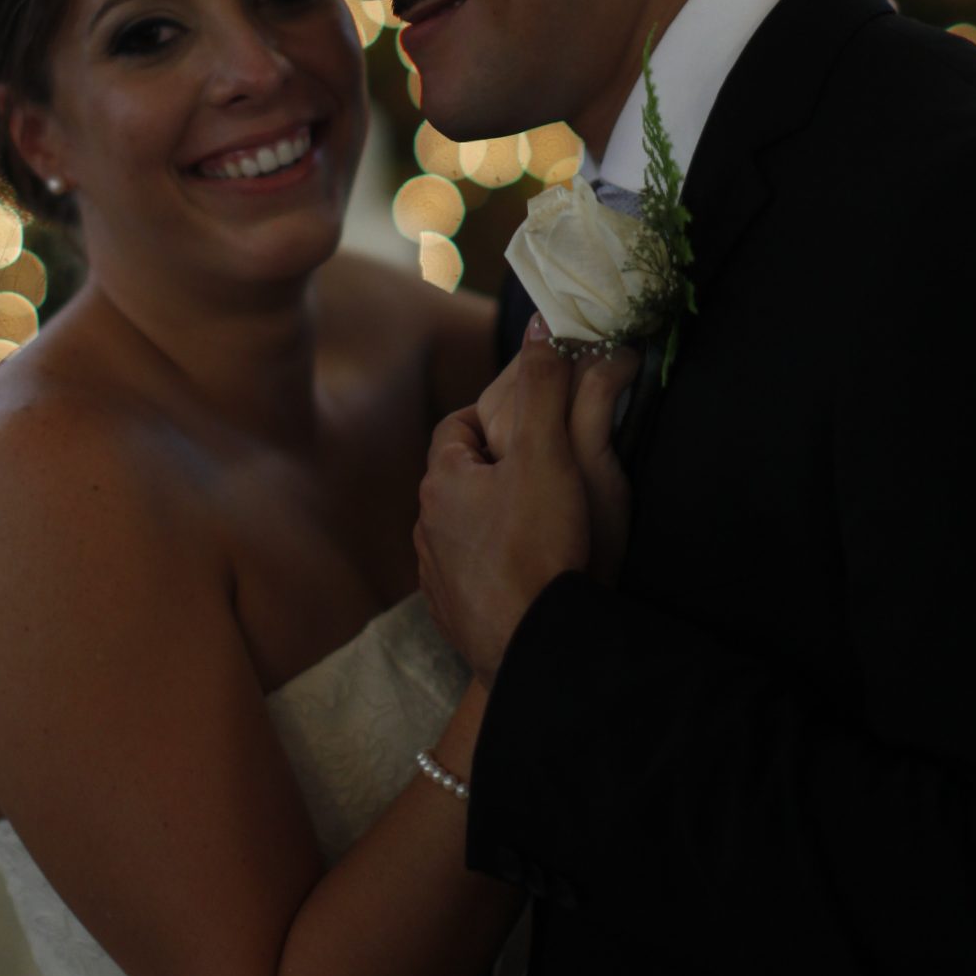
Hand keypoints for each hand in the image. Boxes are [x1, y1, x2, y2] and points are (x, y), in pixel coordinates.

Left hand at [415, 329, 636, 685]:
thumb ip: (545, 386)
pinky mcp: (454, 616)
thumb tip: (542, 326)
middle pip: (461, 479)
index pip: (457, 427)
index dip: (495, 419)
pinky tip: (530, 574)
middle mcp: (427, 528)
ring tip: (544, 526)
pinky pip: (472, 577)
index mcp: (442, 481)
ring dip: (494, 522)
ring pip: (464, 530)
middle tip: (547, 475)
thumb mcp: (549, 454)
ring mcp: (436, 577)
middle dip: (498, 471)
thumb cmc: (539, 546)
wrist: (534, 649)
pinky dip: (496, 568)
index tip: (532, 426)